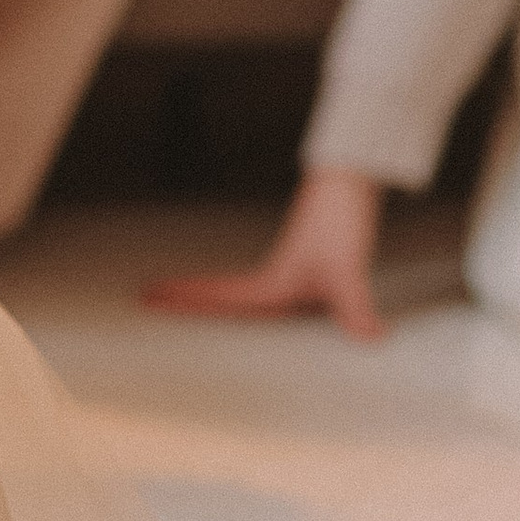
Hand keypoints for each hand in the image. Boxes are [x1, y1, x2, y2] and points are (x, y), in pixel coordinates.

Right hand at [143, 168, 387, 341]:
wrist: (351, 182)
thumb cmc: (342, 223)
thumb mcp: (347, 271)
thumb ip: (356, 309)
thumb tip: (373, 339)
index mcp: (272, 285)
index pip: (219, 298)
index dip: (184, 300)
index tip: (147, 296)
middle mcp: (274, 279)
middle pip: (219, 294)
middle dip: (184, 298)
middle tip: (147, 297)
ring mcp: (290, 272)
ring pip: (239, 291)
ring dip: (209, 295)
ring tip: (179, 297)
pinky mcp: (309, 266)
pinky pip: (267, 292)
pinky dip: (248, 296)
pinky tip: (264, 304)